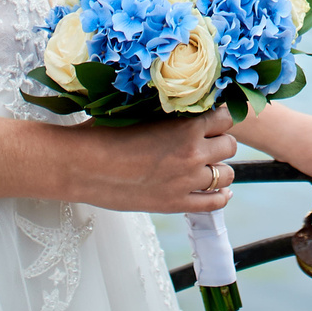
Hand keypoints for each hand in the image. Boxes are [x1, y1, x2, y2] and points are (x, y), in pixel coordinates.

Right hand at [61, 111, 238, 213]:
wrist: (82, 166)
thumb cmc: (104, 134)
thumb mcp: (141, 112)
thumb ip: (169, 112)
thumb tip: (184, 106)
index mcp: (185, 127)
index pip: (226, 117)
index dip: (219, 116)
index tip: (211, 117)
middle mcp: (192, 154)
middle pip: (230, 146)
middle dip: (220, 141)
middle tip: (206, 141)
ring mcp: (186, 182)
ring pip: (227, 174)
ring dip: (219, 168)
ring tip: (207, 165)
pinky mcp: (176, 204)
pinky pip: (214, 203)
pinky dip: (220, 195)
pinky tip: (218, 190)